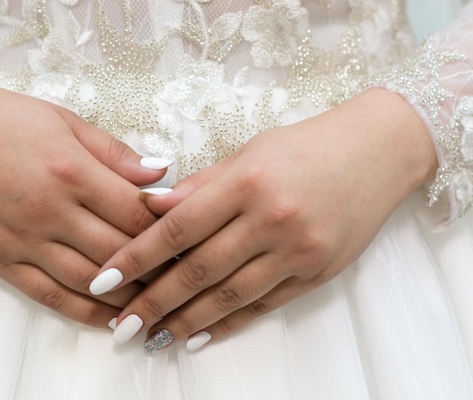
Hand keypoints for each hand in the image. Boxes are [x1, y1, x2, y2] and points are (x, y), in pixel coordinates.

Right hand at [0, 75, 168, 326]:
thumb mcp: (64, 122)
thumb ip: (114, 153)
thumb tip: (160, 173)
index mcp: (71, 171)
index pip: (136, 213)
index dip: (168, 228)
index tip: (188, 236)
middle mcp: (50, 211)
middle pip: (120, 251)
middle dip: (157, 266)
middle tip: (183, 273)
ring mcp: (24, 241)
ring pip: (91, 281)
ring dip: (129, 296)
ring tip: (157, 301)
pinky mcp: (1, 260)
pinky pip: (50, 296)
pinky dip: (86, 312)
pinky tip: (111, 319)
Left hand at [89, 89, 437, 349]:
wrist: (378, 151)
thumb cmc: (305, 146)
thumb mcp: (248, 152)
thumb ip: (200, 185)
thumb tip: (150, 208)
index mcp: (246, 181)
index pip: (178, 227)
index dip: (137, 257)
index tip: (105, 279)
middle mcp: (271, 219)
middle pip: (199, 269)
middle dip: (153, 301)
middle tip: (120, 325)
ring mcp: (298, 250)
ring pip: (229, 296)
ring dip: (186, 321)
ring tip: (153, 337)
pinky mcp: (317, 272)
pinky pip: (264, 305)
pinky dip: (228, 324)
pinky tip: (199, 336)